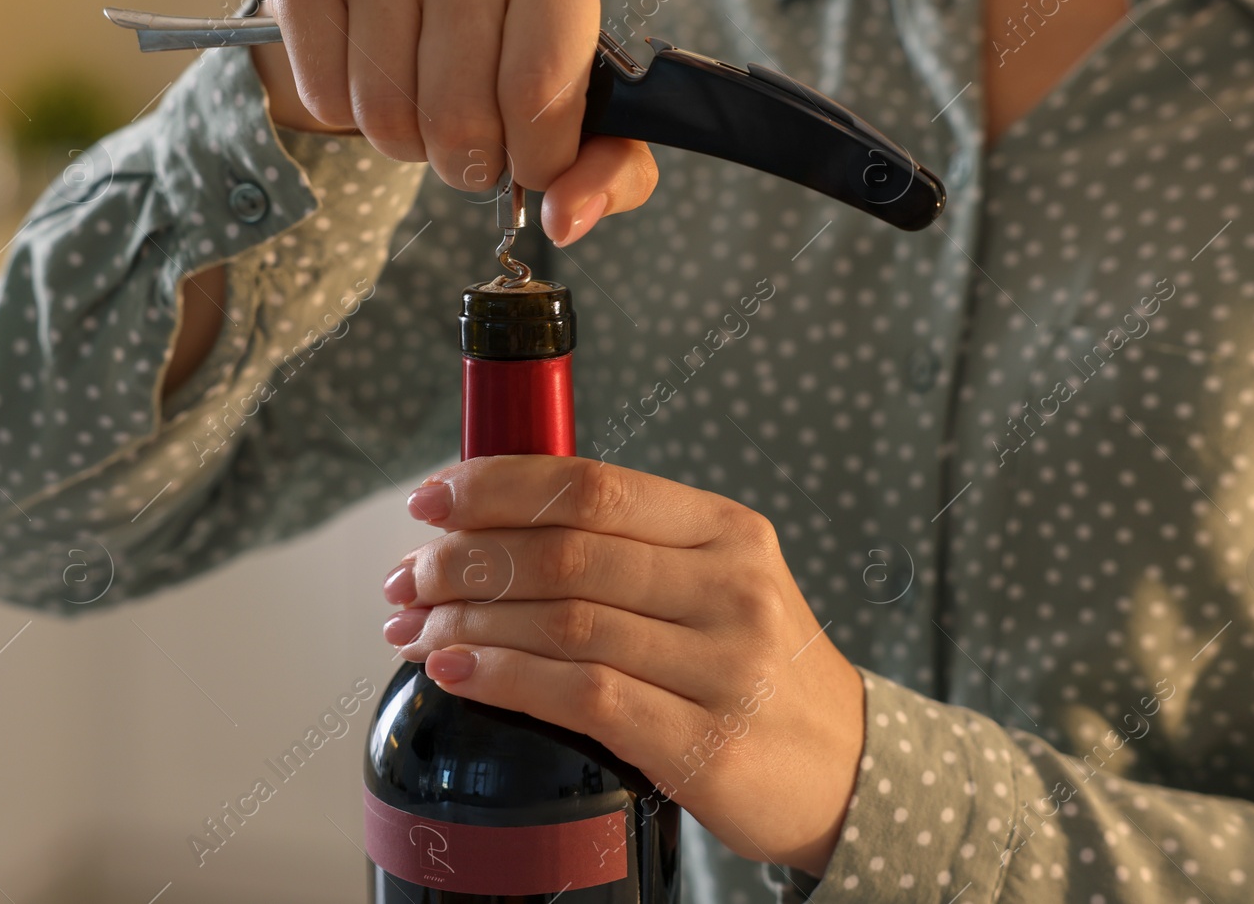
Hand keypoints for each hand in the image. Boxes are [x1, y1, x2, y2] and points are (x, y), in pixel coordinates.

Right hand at [249, 0, 659, 246]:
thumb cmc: (517, 42)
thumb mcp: (590, 101)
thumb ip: (610, 169)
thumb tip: (567, 219)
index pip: (536, 91)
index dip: (535, 159)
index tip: (534, 162)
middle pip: (458, 114)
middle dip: (469, 162)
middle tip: (476, 140)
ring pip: (385, 112)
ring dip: (408, 143)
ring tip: (426, 104)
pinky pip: (324, 94)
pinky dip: (346, 117)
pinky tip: (372, 74)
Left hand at [380, 455, 865, 875]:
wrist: (845, 766)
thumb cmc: (757, 668)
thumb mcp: (720, 584)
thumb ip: (632, 552)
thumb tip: (495, 530)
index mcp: (726, 531)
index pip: (594, 486)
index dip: (498, 487)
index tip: (432, 500)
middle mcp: (731, 586)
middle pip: (567, 553)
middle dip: (466, 561)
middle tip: (408, 580)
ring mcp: (724, 665)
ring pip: (565, 622)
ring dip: (469, 623)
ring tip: (416, 631)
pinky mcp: (706, 741)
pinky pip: (584, 696)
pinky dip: (505, 679)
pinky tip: (457, 673)